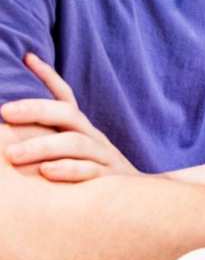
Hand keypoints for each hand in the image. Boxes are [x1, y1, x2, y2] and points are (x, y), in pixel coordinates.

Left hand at [0, 53, 137, 181]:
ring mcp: (103, 157)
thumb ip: (51, 136)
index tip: (27, 58)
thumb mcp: (75, 152)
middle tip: (5, 112)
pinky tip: (47, 172)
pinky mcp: (109, 180)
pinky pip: (90, 172)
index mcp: (82, 128)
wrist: (136, 201)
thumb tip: (16, 110)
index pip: (66, 97)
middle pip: (68, 115)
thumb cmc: (93, 175)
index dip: (48, 77)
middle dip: (36, 110)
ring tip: (12, 155)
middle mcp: (93, 137)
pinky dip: (68, 170)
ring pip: (75, 144)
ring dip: (42, 147)